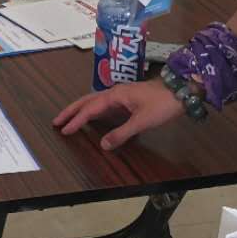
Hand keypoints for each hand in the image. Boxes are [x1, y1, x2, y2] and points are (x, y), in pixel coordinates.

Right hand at [52, 79, 183, 150]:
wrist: (180, 92)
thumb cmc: (161, 104)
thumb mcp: (142, 121)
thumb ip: (122, 133)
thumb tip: (103, 145)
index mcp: (115, 95)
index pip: (90, 109)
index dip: (76, 120)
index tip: (63, 130)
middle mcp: (114, 93)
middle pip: (87, 101)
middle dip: (71, 111)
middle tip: (56, 121)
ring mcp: (120, 95)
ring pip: (94, 101)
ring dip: (80, 110)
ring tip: (68, 118)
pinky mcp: (127, 99)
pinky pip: (103, 105)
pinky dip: (93, 111)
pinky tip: (92, 117)